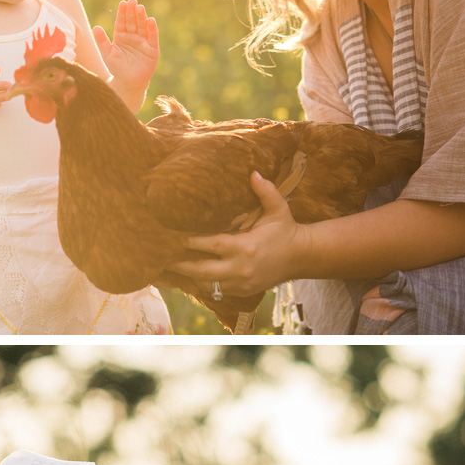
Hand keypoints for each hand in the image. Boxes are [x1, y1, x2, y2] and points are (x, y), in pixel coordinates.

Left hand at [92, 0, 158, 99]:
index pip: (122, 22)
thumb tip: (95, 27)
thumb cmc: (117, 68)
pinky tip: (151, 20)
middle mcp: (133, 37)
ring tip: (140, 8)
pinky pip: (152, 38)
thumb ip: (102, 41)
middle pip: (132, 22)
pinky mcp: (152, 50)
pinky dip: (152, 29)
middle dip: (132, 12)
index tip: (123, 3)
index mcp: (121, 36)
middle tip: (132, 1)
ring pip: (142, 27)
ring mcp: (143, 42)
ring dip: (142, 17)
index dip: (122, 13)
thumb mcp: (107, 54)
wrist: (128, 83)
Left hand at [170, 172, 309, 296]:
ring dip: (189, 276)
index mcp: (245, 247)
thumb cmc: (287, 229)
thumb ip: (265, 191)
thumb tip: (253, 172)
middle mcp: (241, 268)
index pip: (210, 245)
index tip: (172, 236)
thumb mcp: (278, 208)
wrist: (303, 257)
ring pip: (207, 284)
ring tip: (169, 267)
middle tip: (160, 257)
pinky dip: (204, 284)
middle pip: (201, 271)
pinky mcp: (244, 291)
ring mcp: (242, 283)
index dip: (190, 241)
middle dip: (180, 265)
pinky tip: (191, 275)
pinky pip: (218, 290)